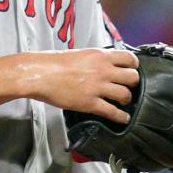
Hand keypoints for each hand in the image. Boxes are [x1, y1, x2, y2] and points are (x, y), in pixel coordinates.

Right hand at [0, 48, 137, 120]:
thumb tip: (101, 64)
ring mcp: (98, 87)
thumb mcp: (78, 53)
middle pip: (133, 77)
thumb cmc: (52, 62)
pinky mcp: (90, 103)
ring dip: (127, 100)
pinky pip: (113, 111)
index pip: (130, 58)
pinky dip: (121, 117)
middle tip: (128, 87)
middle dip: (133, 83)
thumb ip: (94, 59)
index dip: (133, 66)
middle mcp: (103, 70)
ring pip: (126, 95)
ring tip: (123, 102)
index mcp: (100, 55)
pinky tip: (122, 118)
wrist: (39, 74)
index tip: (131, 70)